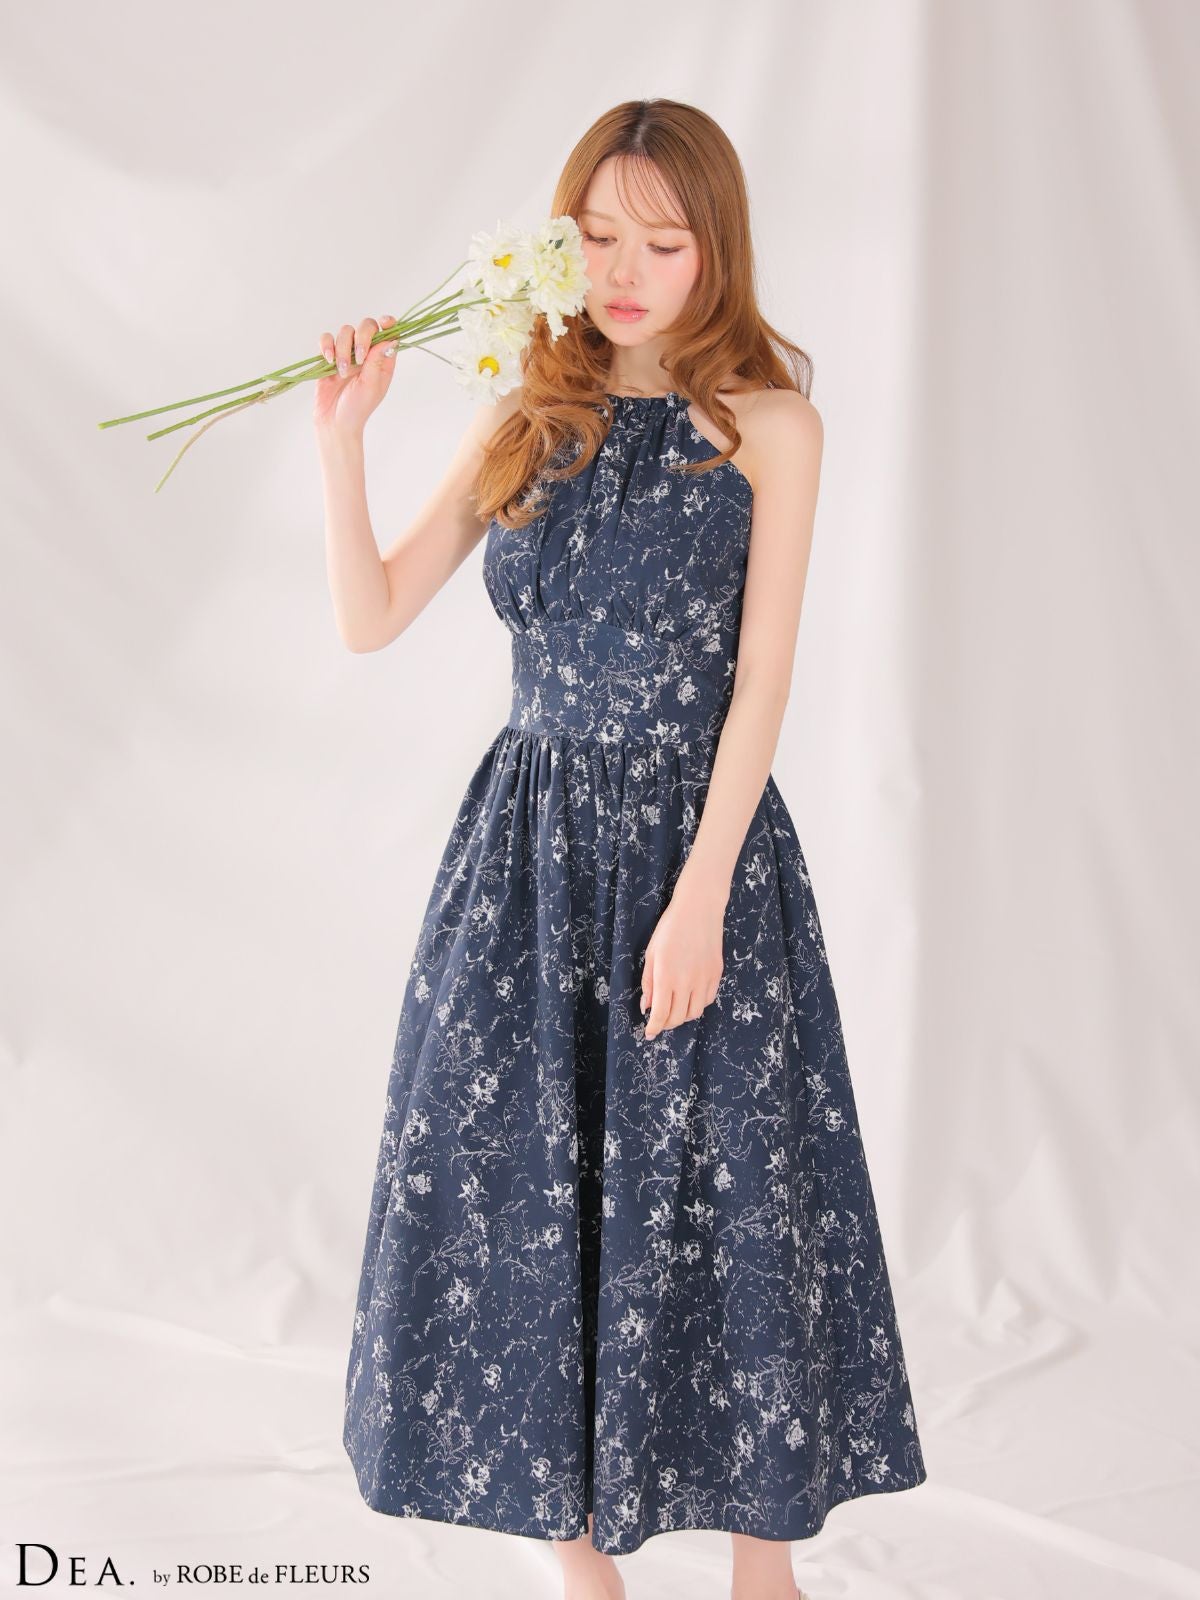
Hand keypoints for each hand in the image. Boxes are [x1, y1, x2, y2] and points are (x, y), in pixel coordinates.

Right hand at [313, 313, 399, 436]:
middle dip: (362, 337)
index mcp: (382, 360)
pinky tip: (329, 360)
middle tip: (359, 358)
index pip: (388, 333)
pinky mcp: (329, 356)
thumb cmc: (357, 409)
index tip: (384, 323)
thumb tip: (389, 339)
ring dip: (343, 349)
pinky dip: (327, 346)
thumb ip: (377, 362)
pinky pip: (326, 339)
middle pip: (366, 326)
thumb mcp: (371, 386)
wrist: (334, 421)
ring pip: (345, 331)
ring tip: (341, 372)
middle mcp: (367, 353)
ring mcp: (348, 353)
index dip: (388, 323)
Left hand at [639, 879, 726, 1038]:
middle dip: (666, 1024)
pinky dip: (697, 1004)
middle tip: (659, 1020)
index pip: (660, 1014)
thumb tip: (647, 1007)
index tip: (649, 1034)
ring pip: (694, 1013)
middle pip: (677, 1018)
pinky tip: (689, 997)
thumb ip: (649, 983)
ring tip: (674, 1009)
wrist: (699, 910)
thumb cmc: (670, 929)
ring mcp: (704, 979)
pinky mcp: (716, 974)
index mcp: (666, 977)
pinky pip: (707, 1000)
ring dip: (682, 1016)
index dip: (654, 1028)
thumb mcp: (651, 954)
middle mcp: (687, 982)